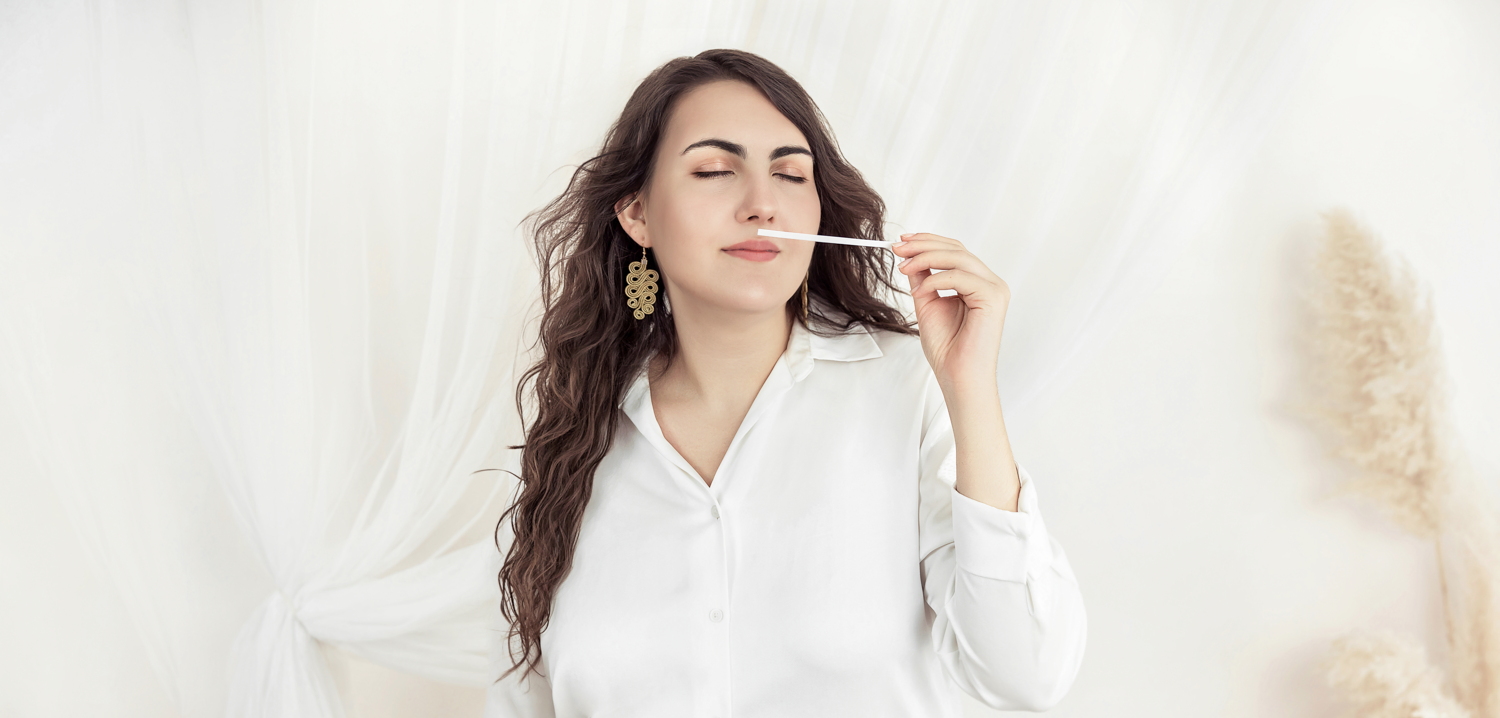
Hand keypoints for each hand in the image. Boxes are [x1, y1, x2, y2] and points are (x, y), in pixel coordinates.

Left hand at [892, 232, 1009, 394]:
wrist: (958, 377)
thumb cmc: (948, 348)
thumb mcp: (927, 304)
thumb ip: (923, 279)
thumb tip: (910, 257)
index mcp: (977, 283)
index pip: (954, 251)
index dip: (927, 242)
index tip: (901, 243)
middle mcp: (989, 282)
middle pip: (956, 249)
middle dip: (923, 246)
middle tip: (898, 249)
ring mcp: (995, 289)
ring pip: (959, 258)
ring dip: (926, 258)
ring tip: (903, 268)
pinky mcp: (993, 297)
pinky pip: (960, 277)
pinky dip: (936, 279)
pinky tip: (919, 291)